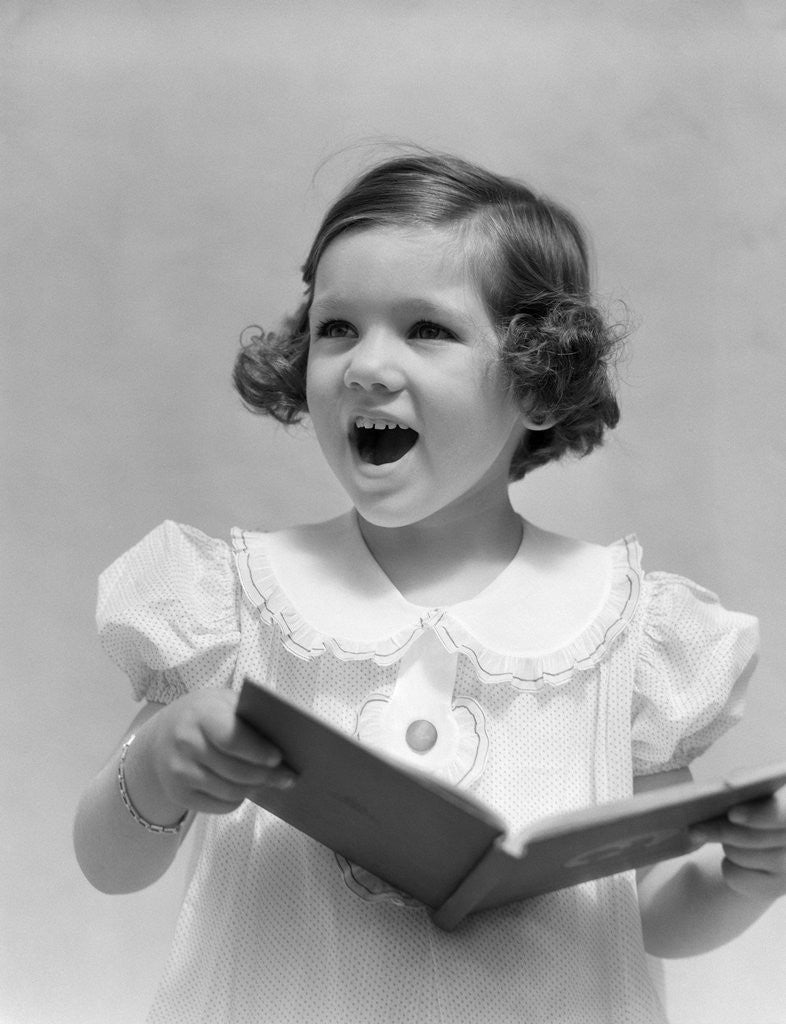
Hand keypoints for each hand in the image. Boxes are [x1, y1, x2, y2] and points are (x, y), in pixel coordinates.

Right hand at [131, 689, 295, 820]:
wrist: (161, 736)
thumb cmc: (205, 715)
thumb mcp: (222, 702)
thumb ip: (248, 716)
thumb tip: (285, 738)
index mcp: (201, 715)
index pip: (232, 738)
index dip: (257, 751)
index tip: (278, 758)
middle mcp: (185, 744)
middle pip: (235, 770)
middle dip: (266, 776)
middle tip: (288, 777)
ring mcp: (179, 772)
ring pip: (230, 792)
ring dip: (255, 788)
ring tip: (270, 782)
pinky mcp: (179, 794)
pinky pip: (220, 805)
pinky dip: (238, 799)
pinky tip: (245, 788)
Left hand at [693, 785, 785, 900]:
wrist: (765, 838)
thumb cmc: (755, 804)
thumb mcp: (754, 789)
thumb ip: (747, 782)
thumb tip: (727, 786)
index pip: (782, 815)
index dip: (757, 815)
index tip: (732, 814)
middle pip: (754, 838)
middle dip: (721, 831)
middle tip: (694, 829)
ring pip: (741, 855)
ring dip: (725, 845)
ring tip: (726, 838)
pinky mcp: (776, 889)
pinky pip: (736, 877)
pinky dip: (727, 867)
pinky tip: (735, 859)